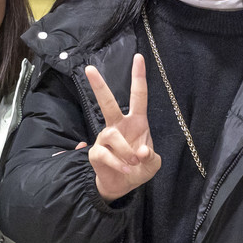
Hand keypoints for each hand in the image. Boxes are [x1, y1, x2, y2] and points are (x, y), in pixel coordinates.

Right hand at [85, 56, 160, 201]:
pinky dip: (118, 163)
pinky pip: (105, 154)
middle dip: (99, 86)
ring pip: (112, 136)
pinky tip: (125, 168)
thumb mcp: (153, 163)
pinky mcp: (95, 152)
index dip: (138, 77)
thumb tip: (141, 151)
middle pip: (107, 103)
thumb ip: (151, 157)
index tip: (139, 57)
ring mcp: (105, 138)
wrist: (122, 185)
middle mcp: (118, 125)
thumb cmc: (139, 167)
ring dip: (126, 151)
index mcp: (136, 121)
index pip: (139, 95)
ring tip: (133, 162)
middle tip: (89, 69)